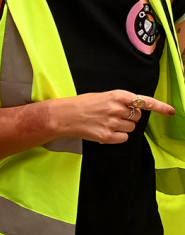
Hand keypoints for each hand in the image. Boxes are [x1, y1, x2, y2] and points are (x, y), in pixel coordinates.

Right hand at [52, 90, 173, 145]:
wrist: (63, 115)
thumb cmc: (82, 104)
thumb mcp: (103, 96)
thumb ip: (121, 102)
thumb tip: (136, 111)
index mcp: (116, 95)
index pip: (144, 101)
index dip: (160, 107)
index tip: (171, 111)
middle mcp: (116, 108)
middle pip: (137, 116)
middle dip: (130, 117)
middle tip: (114, 115)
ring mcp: (111, 123)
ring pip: (131, 128)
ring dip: (122, 127)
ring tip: (107, 123)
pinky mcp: (106, 136)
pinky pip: (123, 138)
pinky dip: (117, 136)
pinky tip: (105, 131)